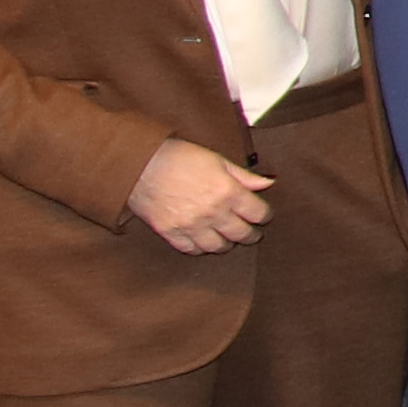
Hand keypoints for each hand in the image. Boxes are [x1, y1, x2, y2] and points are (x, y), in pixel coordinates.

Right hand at [126, 139, 272, 254]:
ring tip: (227, 239)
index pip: (258, 214)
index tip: (263, 215)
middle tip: (251, 233)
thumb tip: (268, 183)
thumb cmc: (179, 156)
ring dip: (226, 244)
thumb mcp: (216, 159)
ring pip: (217, 247)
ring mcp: (190, 224)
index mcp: (228, 192)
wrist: (139, 163)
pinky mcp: (169, 232)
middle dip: (250, 235)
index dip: (264, 216)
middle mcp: (212, 212)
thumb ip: (243, 175)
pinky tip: (202, 241)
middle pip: (241, 234)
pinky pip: (190, 249)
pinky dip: (199, 248)